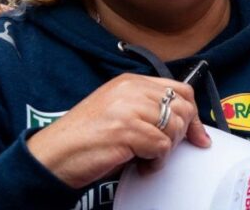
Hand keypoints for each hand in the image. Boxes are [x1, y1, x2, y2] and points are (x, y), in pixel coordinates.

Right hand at [27, 73, 209, 187]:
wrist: (51, 156)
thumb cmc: (84, 140)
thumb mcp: (118, 113)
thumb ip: (147, 109)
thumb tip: (187, 124)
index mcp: (130, 82)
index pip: (180, 89)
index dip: (193, 114)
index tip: (197, 136)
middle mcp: (130, 90)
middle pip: (183, 108)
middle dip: (181, 135)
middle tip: (164, 151)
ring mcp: (127, 108)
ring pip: (174, 128)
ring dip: (165, 151)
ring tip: (145, 160)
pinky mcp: (125, 129)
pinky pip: (161, 147)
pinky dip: (155, 163)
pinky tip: (139, 166)